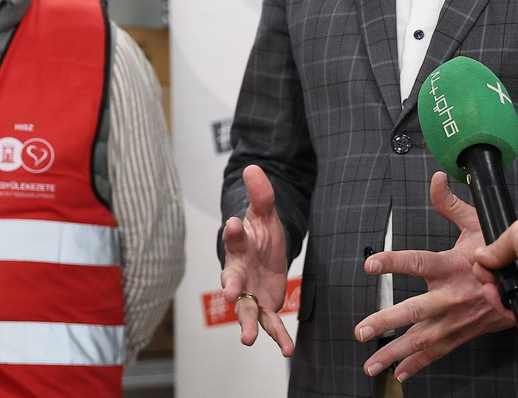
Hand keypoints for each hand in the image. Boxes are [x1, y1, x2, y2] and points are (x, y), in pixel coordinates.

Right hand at [220, 164, 294, 356]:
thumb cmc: (260, 232)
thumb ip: (261, 194)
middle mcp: (238, 271)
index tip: (233, 223)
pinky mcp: (264, 305)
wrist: (264, 252)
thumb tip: (253, 167)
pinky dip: (277, 337)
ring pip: (245, 310)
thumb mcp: (265, 212)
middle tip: (231, 292)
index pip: (233, 235)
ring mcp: (249, 291)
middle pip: (231, 279)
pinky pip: (269, 323)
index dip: (233, 230)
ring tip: (246, 338)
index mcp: (238, 244)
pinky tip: (287, 350)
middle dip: (231, 286)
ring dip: (246, 324)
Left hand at [354, 171, 513, 381]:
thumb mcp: (477, 223)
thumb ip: (450, 203)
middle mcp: (452, 296)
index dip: (393, 261)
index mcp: (452, 266)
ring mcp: (457, 319)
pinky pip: (437, 352)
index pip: (418, 262)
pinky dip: (417, 364)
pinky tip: (398, 373)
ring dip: (394, 353)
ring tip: (371, 364)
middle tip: (362, 330)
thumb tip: (437, 179)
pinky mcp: (463, 334)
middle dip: (387, 322)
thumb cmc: (500, 252)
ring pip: (422, 340)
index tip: (369, 264)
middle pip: (416, 311)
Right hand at [472, 216, 517, 325]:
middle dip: (490, 269)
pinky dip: (499, 304)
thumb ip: (498, 245)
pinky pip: (512, 309)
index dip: (497, 252)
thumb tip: (481, 255)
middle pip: (509, 271)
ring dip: (492, 286)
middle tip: (480, 268)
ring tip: (485, 280)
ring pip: (508, 291)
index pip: (516, 250)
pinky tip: (492, 292)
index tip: (483, 255)